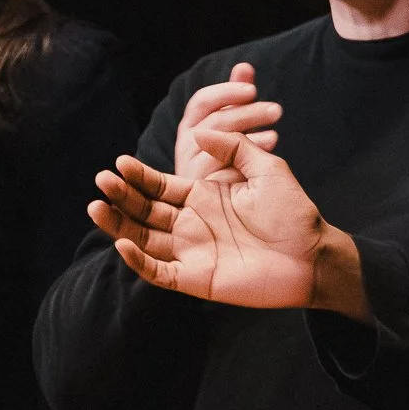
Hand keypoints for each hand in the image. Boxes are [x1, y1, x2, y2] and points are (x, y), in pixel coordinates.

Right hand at [87, 129, 366, 317]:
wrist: (313, 255)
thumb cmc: (294, 213)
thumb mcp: (267, 169)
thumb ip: (234, 148)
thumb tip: (200, 130)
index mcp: (203, 196)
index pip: (160, 185)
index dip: (138, 175)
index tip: (118, 162)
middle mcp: (192, 224)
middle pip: (144, 210)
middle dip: (121, 196)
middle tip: (101, 181)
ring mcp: (191, 252)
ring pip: (143, 239)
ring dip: (118, 225)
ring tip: (95, 207)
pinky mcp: (196, 279)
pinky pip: (159, 272)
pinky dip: (139, 261)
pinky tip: (122, 244)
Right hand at [175, 61, 279, 181]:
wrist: (226, 207)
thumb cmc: (228, 158)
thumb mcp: (233, 126)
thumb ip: (237, 98)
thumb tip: (244, 66)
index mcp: (190, 126)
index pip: (202, 102)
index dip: (226, 92)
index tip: (252, 89)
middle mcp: (187, 146)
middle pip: (215, 122)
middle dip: (248, 113)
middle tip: (276, 110)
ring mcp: (192, 170)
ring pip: (219, 146)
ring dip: (250, 137)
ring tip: (275, 136)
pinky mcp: (203, 191)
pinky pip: (225, 172)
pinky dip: (246, 162)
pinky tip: (267, 155)